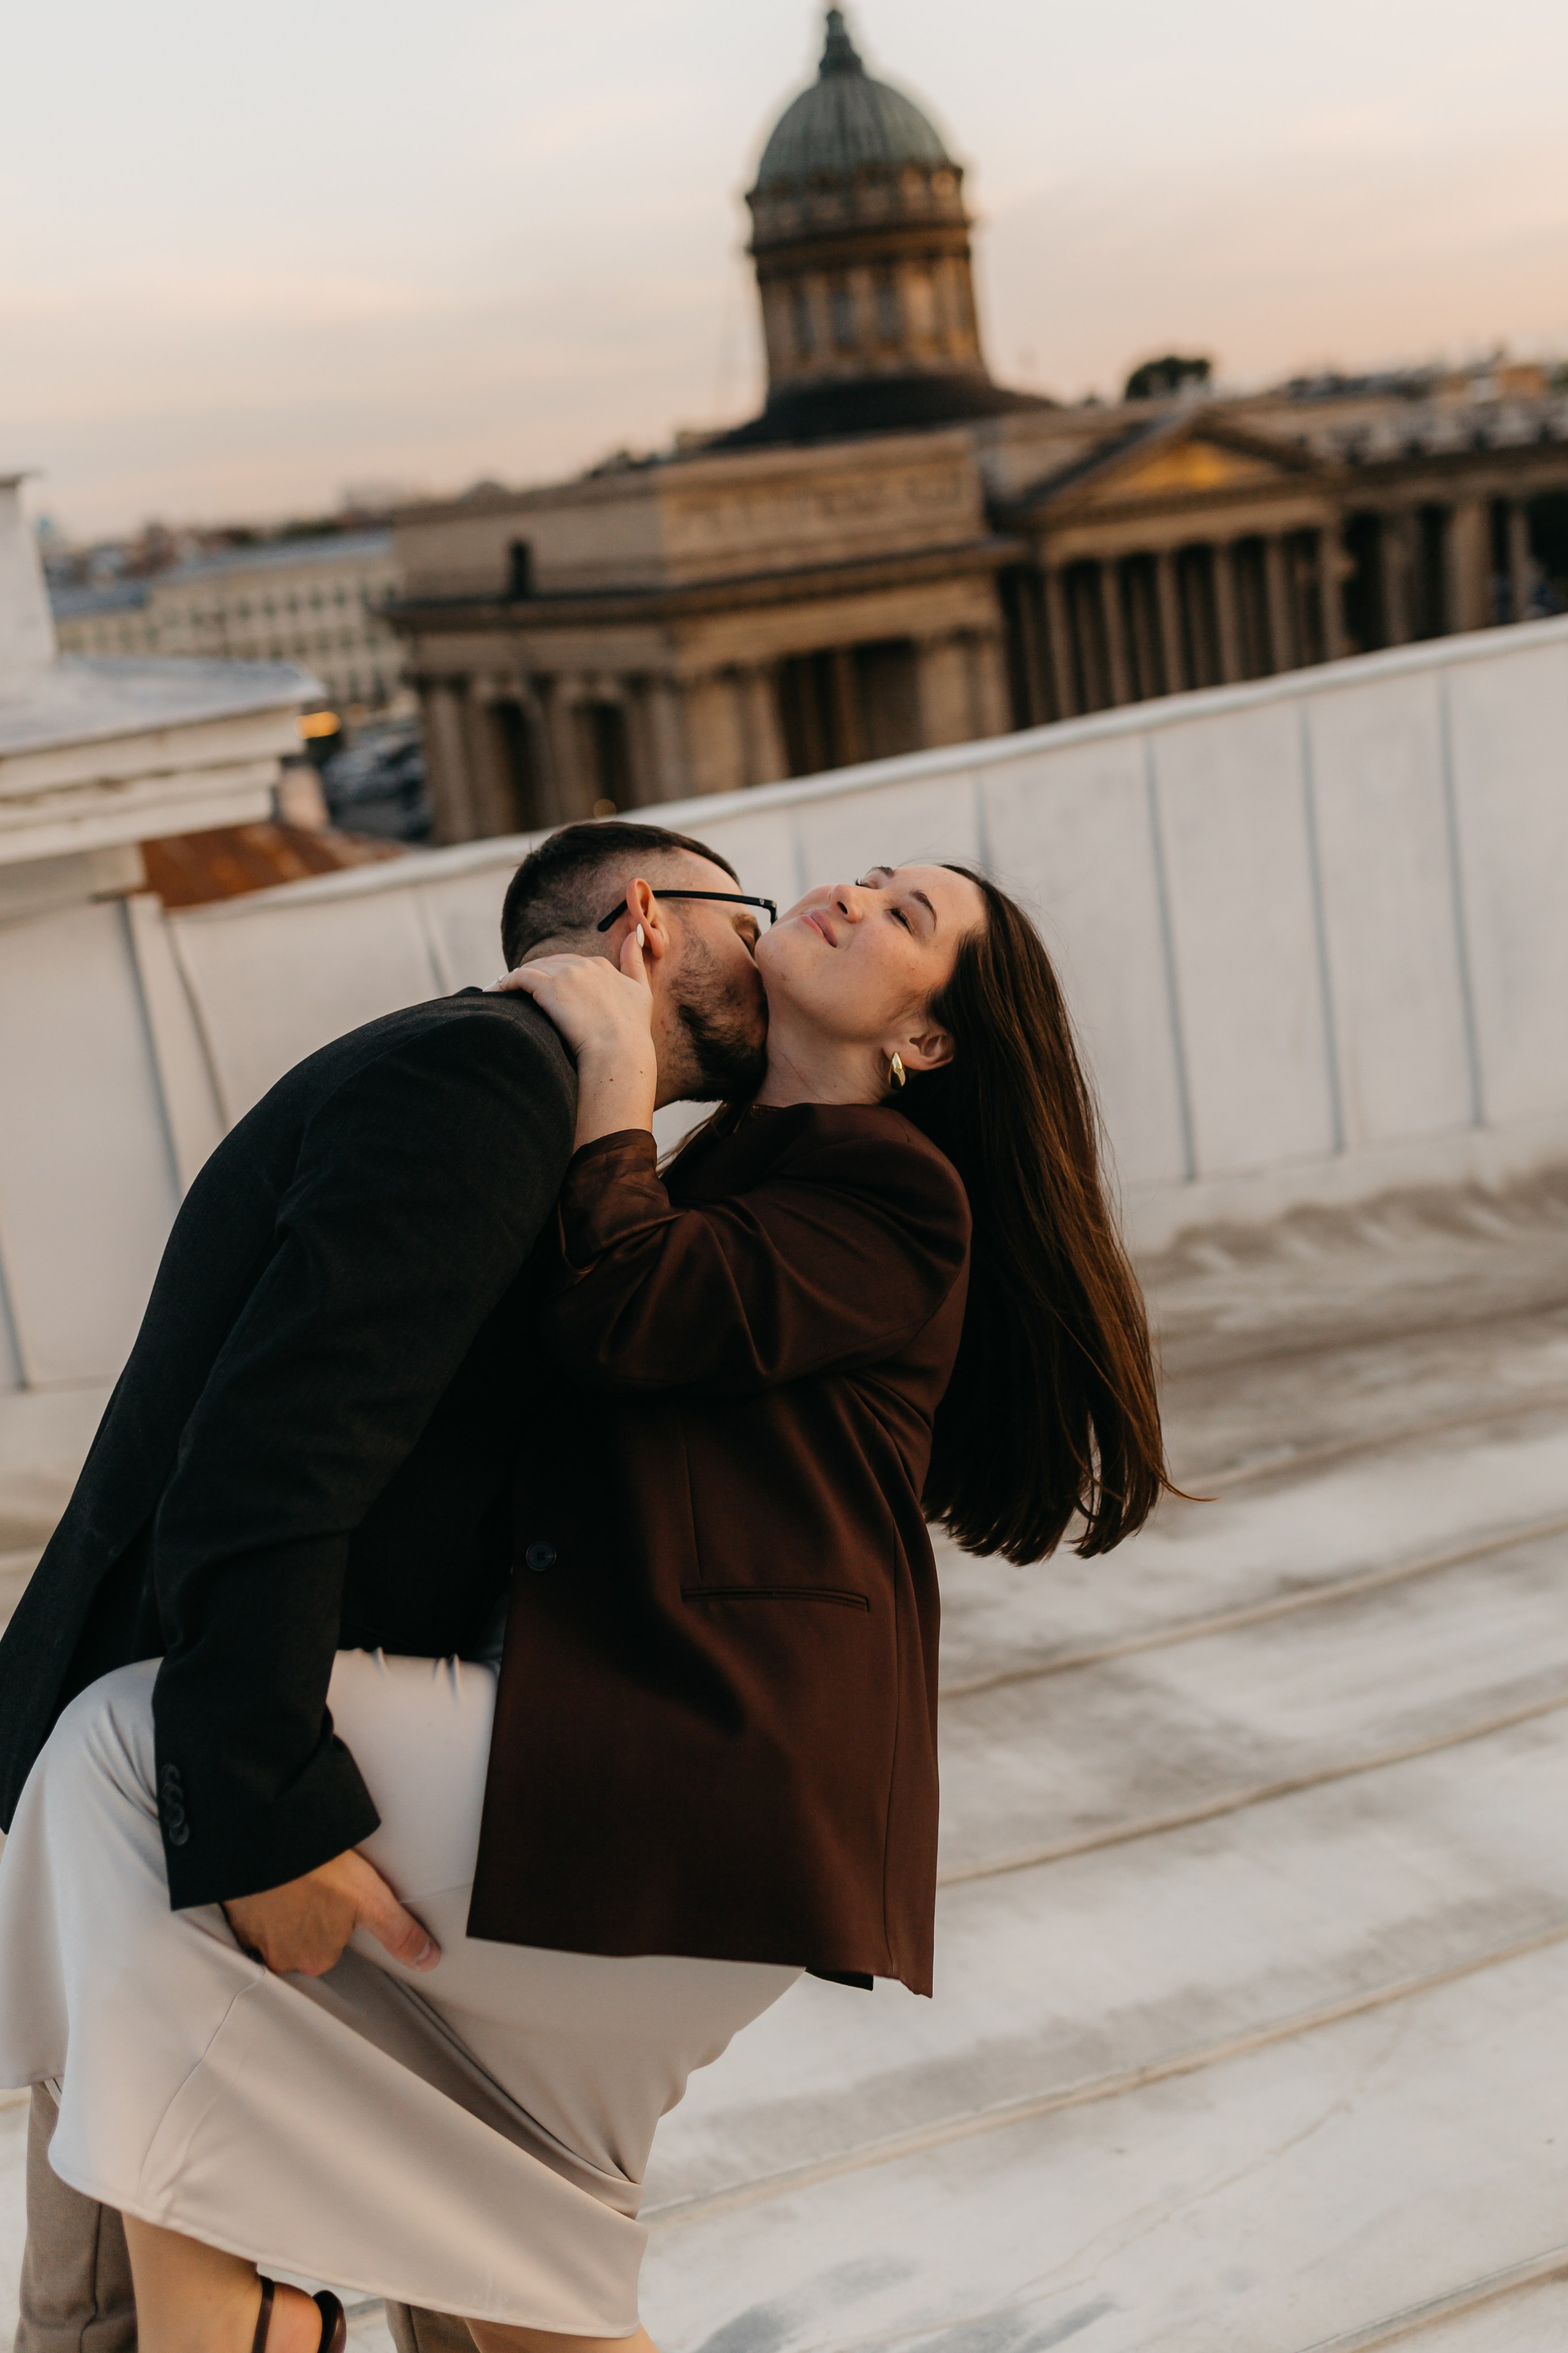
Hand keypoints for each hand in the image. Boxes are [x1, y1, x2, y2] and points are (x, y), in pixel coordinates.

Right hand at [223, 1848, 438, 1978]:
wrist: (270, 1843)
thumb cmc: (319, 1869)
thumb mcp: (372, 1900)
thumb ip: (399, 1933)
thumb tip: (426, 1959)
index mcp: (315, 1958)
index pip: (329, 1946)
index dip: (335, 1920)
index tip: (334, 1900)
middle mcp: (281, 1956)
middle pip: (301, 1941)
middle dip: (308, 1916)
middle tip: (315, 1885)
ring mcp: (254, 1936)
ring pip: (275, 1928)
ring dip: (283, 1908)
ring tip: (294, 1881)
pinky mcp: (234, 1913)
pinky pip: (249, 1913)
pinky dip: (260, 1899)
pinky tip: (271, 1881)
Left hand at [493, 934, 657, 1146]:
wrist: (620, 1050)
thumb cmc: (632, 1029)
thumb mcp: (641, 991)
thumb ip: (635, 961)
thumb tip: (637, 932)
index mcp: (601, 966)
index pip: (572, 964)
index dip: (558, 977)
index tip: (547, 990)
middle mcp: (582, 964)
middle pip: (550, 964)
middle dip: (537, 976)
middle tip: (521, 992)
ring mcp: (565, 974)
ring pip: (533, 968)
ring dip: (518, 979)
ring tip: (503, 992)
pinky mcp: (548, 987)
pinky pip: (519, 978)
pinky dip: (504, 983)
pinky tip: (495, 993)